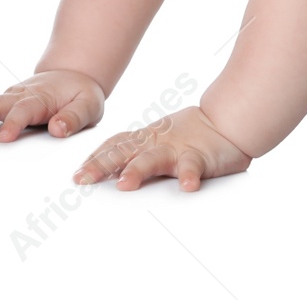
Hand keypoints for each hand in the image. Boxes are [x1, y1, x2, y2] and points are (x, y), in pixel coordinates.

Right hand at [0, 69, 105, 141]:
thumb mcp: (89, 105)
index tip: (4, 138)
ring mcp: (8, 98)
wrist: (74, 75)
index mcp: (41, 99)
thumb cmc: (81, 94)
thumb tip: (58, 129)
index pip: (24, 111)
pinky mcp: (1, 102)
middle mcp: (19, 96)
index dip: (14, 123)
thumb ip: (75, 118)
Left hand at [73, 105, 252, 190]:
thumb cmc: (193, 134)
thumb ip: (139, 152)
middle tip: (82, 179)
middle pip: (124, 151)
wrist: (229, 119)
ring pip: (154, 158)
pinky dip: (189, 176)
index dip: (95, 157)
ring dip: (138, 170)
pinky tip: (186, 187)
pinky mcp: (200, 156)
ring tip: (124, 184)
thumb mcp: (160, 140)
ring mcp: (178, 149)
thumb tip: (109, 172)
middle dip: (101, 165)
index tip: (77, 174)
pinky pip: (193, 166)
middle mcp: (157, 142)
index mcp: (147, 138)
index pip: (115, 144)